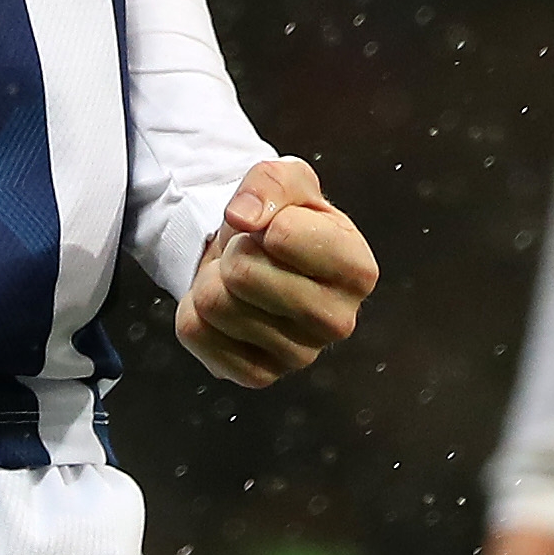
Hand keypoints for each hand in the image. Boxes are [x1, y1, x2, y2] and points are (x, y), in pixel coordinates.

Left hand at [175, 157, 374, 384]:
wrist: (256, 256)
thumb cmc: (282, 218)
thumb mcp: (287, 179)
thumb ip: (270, 182)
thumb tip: (242, 218)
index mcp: (357, 270)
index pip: (282, 236)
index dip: (264, 221)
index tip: (274, 227)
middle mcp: (339, 322)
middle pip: (241, 276)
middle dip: (232, 252)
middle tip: (249, 253)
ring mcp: (300, 356)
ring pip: (214, 305)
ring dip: (212, 279)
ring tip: (237, 277)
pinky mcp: (259, 375)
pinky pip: (195, 333)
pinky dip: (195, 310)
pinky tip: (227, 305)